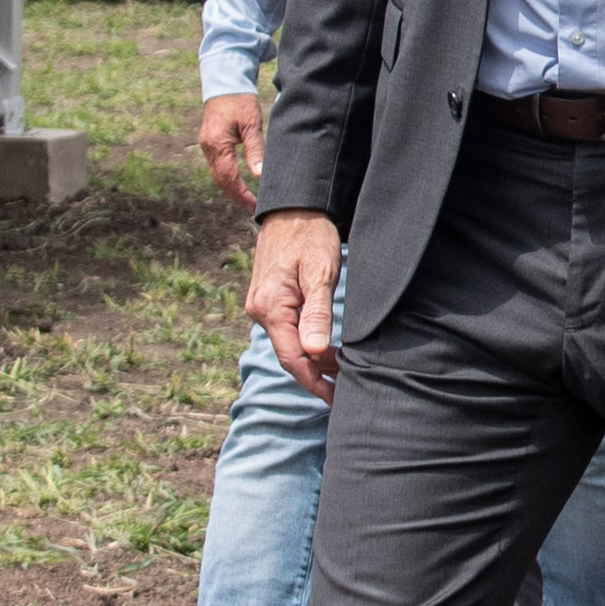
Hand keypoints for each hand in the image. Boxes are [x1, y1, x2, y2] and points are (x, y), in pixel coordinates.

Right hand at [192, 88, 264, 207]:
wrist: (224, 81)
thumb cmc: (240, 100)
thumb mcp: (252, 124)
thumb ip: (255, 149)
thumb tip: (258, 174)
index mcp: (217, 144)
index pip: (229, 178)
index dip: (241, 195)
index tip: (254, 207)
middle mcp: (208, 147)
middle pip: (220, 180)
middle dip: (236, 196)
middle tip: (252, 208)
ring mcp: (206, 145)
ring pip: (217, 174)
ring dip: (231, 188)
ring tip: (248, 200)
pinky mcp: (209, 142)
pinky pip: (217, 165)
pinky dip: (227, 177)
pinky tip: (238, 182)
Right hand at [246, 209, 343, 392]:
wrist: (292, 207)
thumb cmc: (310, 235)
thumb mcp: (320, 272)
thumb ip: (318, 312)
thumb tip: (314, 352)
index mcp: (270, 307)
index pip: (293, 359)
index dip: (315, 382)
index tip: (335, 398)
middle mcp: (259, 310)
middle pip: (288, 355)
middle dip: (316, 374)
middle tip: (345, 388)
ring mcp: (261, 305)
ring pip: (287, 344)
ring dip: (312, 360)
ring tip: (341, 370)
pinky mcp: (267, 299)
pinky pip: (285, 330)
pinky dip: (305, 343)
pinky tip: (324, 348)